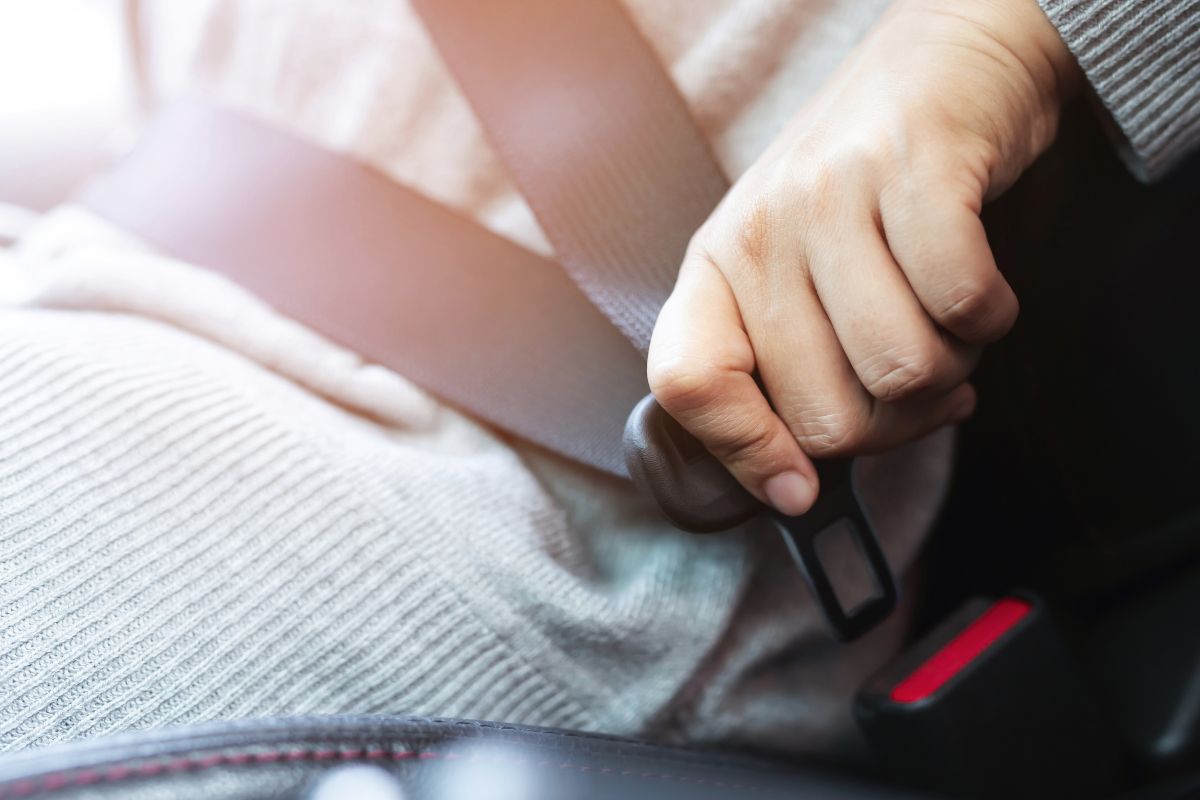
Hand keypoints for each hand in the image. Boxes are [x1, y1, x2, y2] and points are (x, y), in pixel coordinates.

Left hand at [648, 0, 1076, 514]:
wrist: (942, 62)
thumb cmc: (865, 190)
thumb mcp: (794, 273)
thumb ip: (788, 369)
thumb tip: (800, 486)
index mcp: (716, 268)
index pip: (688, 383)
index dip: (744, 455)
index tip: (799, 491)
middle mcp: (759, 232)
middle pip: (822, 415)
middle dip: (892, 423)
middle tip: (917, 378)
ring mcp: (830, 195)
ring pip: (899, 371)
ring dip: (948, 369)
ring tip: (946, 323)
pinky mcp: (913, 166)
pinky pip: (963, 304)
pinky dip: (990, 317)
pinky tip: (978, 287)